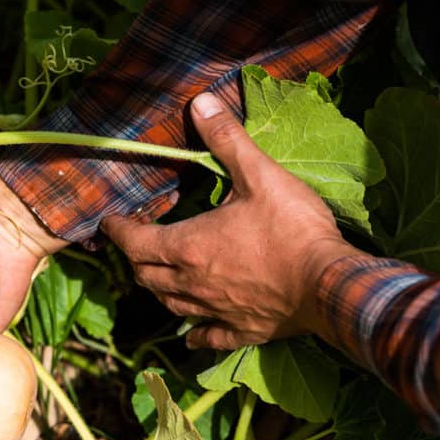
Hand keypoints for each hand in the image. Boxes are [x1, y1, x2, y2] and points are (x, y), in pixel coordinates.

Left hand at [101, 93, 364, 349]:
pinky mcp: (241, 331)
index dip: (119, 230)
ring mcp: (215, 311)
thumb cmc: (292, 229)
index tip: (110, 222)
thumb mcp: (259, 174)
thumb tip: (200, 102)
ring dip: (159, 289)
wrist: (328, 285)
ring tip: (158, 276)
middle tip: (136, 243)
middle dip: (135, 258)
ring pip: (171, 304)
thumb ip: (226, 139)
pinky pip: (208, 337)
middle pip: (146, 275)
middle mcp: (191, 283)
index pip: (135, 241)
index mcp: (187, 246)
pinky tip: (191, 335)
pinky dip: (194, 334)